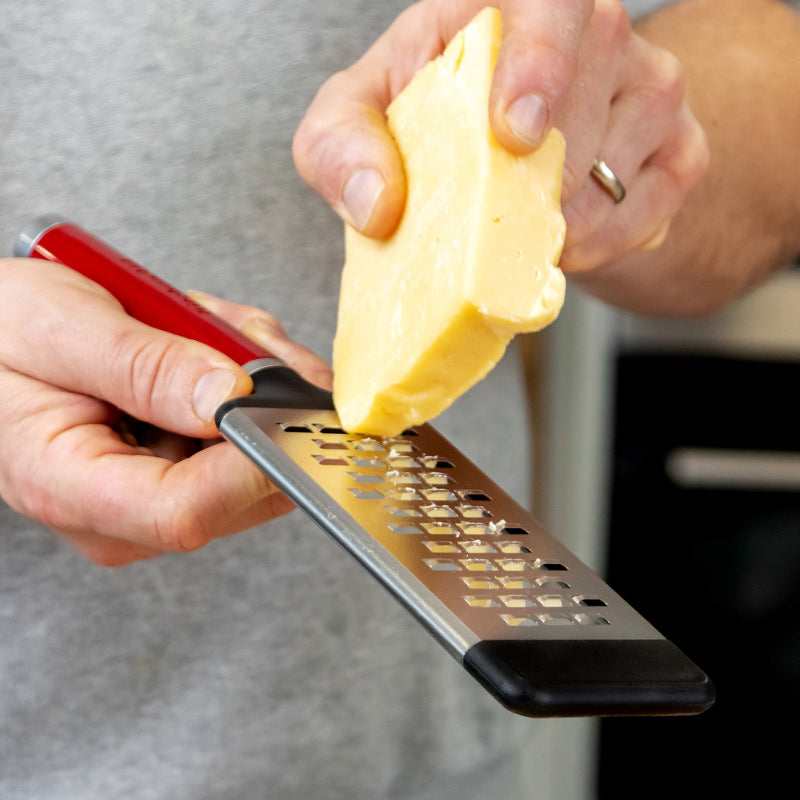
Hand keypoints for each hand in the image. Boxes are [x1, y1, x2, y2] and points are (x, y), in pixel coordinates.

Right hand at [0, 258, 331, 566]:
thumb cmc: (4, 334)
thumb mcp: (59, 328)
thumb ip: (143, 366)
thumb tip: (229, 396)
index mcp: (72, 489)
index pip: (186, 512)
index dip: (251, 463)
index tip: (283, 401)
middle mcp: (125, 514)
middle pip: (245, 485)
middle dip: (262, 395)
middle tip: (230, 329)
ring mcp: (162, 497)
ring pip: (264, 452)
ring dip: (257, 377)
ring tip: (202, 328)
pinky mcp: (187, 475)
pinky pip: (254, 434)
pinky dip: (250, 379)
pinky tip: (208, 344)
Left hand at [293, 0, 707, 275]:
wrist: (504, 163)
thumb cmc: (425, 125)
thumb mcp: (356, 122)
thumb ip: (340, 146)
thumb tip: (376, 203)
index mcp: (510, 5)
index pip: (553, 1)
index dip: (541, 63)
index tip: (515, 135)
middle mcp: (594, 31)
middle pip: (583, 107)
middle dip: (526, 187)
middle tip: (487, 213)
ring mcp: (649, 87)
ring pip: (614, 173)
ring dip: (555, 225)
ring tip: (516, 224)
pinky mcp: (679, 149)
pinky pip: (647, 211)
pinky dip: (597, 246)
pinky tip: (559, 238)